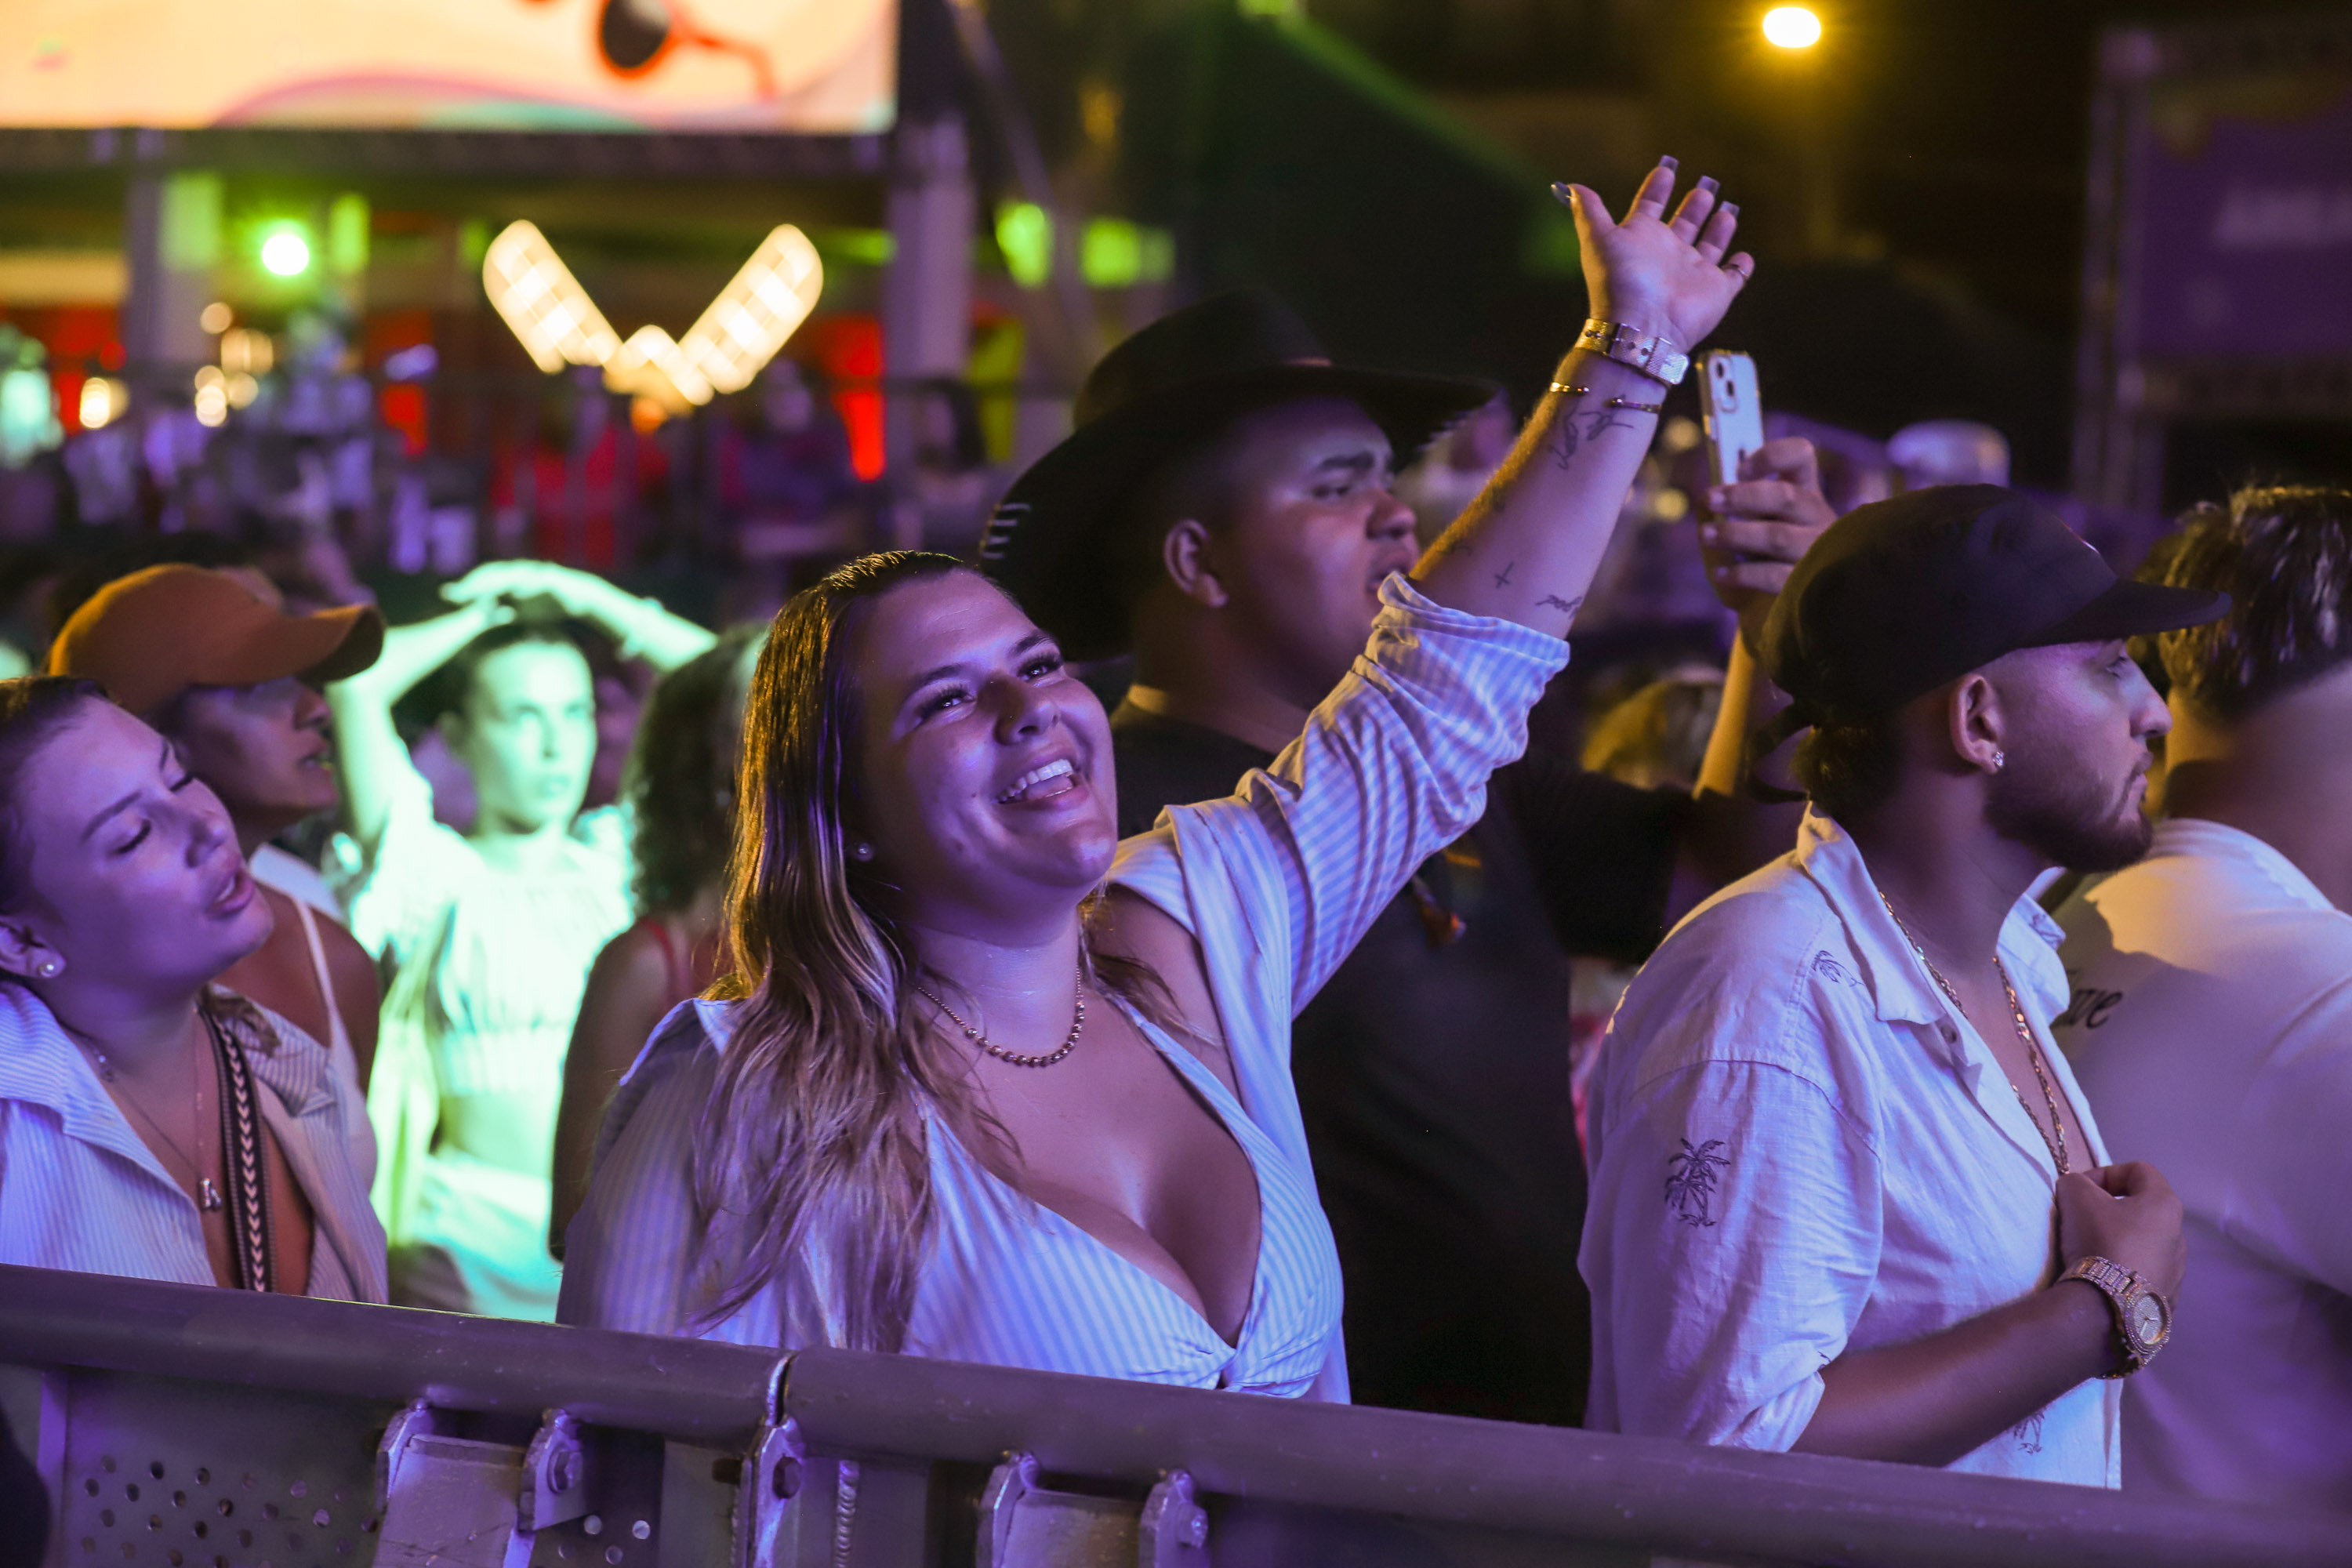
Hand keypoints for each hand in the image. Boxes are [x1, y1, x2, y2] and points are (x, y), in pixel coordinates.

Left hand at [442, 559, 619, 621]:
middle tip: (458, 593)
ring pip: (510, 576)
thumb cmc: (549, 604)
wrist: (580, 598)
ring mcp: (534, 573)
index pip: (483, 580)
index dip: (466, 587)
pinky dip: (524, 586)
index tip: (448, 596)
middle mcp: (519, 573)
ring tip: (479, 591)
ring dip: (494, 583)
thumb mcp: (521, 612)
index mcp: (510, 580)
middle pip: (492, 575)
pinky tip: (514, 593)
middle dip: (474, 584)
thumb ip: (501, 613)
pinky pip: (534, 581)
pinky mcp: (550, 578)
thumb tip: (481, 621)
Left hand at [1562, 160, 1752, 350]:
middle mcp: (1668, 253)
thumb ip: (1589, 212)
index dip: (1656, 188)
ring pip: (1710, 245)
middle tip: (1704, 186)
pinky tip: (1744, 256)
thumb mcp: (1599, 239)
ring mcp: (1693, 272)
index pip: (1650, 206)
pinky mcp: (1717, 290)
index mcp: (1642, 238)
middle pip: (1684, 223)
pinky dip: (1741, 267)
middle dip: (1694, 205)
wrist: (1643, 324)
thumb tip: (1571, 187)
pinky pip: (1734, 276)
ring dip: (1718, 228)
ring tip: (1727, 209)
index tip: (1666, 169)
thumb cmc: (1620, 279)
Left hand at [1699, 436, 1835, 644]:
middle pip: (1786, 496)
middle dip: (1743, 496)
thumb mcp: (1755, 522)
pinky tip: (1720, 573)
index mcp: (1804, 490)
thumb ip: (1735, 506)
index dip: (1772, 455)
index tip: (1740, 467)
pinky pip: (1774, 576)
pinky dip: (1742, 574)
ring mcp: (1818, 550)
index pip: (1801, 456)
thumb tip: (1706, 503)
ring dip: (1736, 533)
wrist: (1791, 602)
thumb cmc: (1765, 552)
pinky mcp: (1809, 583)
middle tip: (1709, 499)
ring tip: (1705, 535)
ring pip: (1778, 537)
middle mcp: (1817, 516)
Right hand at [2056, 1162, 2186, 1298]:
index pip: (2138, 1171)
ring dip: (2120, 1239)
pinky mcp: (2167, 1298)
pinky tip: (2104, 1278)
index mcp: (2165, 1204)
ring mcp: (2177, 1270)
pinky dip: (2125, 1269)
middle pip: (2143, 1208)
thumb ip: (2076, 1181)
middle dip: (2112, 1208)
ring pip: (2145, 1242)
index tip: (2081, 1189)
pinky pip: (2144, 1272)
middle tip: (2084, 1219)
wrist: (2107, 1305)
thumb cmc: (2098, 1240)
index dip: (2105, 1172)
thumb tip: (2079, 1188)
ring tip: (2093, 1252)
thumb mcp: (2075, 1195)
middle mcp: (2179, 1235)